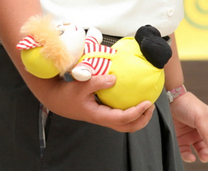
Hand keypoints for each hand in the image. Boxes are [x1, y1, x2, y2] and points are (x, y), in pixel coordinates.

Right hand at [35, 74, 154, 132]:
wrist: (56, 99)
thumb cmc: (67, 93)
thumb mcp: (81, 85)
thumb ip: (97, 82)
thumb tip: (114, 79)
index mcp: (98, 115)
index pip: (122, 118)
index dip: (137, 112)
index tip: (147, 102)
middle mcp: (103, 118)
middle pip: (127, 127)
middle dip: (142, 119)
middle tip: (151, 106)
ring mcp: (103, 116)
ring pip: (124, 123)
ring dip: (138, 116)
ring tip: (147, 104)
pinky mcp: (103, 112)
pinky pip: (120, 115)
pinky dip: (130, 110)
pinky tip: (134, 97)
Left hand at [170, 91, 207, 162]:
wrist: (169, 102)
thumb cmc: (187, 104)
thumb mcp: (200, 117)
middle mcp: (204, 130)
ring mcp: (193, 136)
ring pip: (203, 150)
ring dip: (205, 155)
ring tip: (205, 157)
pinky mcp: (182, 141)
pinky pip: (187, 152)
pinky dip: (189, 157)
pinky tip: (191, 157)